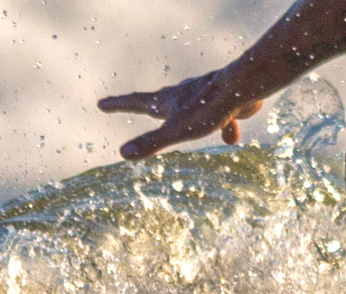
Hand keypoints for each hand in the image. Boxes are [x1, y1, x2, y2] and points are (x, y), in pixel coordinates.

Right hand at [98, 71, 264, 159]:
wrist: (243, 87)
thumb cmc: (208, 109)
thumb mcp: (176, 131)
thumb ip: (151, 142)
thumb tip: (122, 154)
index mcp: (166, 102)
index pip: (135, 103)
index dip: (118, 105)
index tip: (101, 104)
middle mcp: (182, 95)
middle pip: (157, 100)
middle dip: (144, 105)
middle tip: (132, 103)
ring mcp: (203, 95)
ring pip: (188, 105)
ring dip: (183, 113)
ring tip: (188, 123)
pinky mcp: (223, 99)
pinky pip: (218, 115)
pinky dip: (222, 125)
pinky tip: (232, 136)